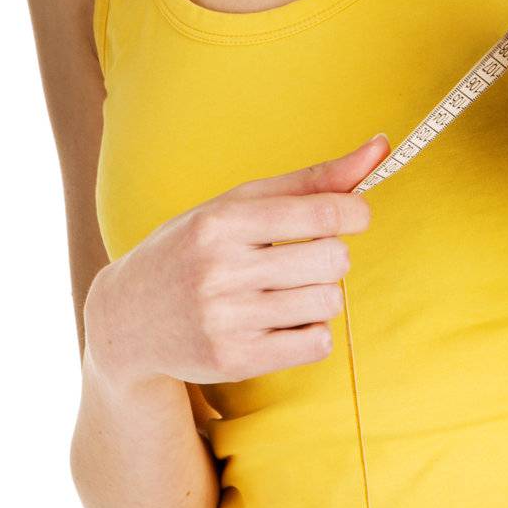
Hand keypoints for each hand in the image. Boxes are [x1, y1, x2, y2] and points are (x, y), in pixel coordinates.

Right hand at [83, 133, 391, 389]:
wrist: (125, 318)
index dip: (356, 213)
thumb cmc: (195, 248)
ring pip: (328, 302)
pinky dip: (312, 331)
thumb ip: (314, 179)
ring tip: (287, 290)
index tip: (355, 216)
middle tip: (306, 257)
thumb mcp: (240, 204)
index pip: (322, 213)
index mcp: (222, 222)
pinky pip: (317, 343)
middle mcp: (220, 271)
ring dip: (322, 294)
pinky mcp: (234, 361)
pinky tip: (281, 321)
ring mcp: (225, 320)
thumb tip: (383, 146)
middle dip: (333, 256)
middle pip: (333, 260)